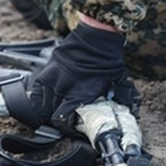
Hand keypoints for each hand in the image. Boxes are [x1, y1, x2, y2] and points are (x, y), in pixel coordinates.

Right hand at [23, 20, 139, 133]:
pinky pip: (36, 94)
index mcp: (79, 94)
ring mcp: (52, 80)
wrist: (97, 37)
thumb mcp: (117, 81)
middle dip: (58, 121)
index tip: (71, 128)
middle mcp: (63, 89)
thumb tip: (130, 112)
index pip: (62, 120)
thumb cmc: (108, 58)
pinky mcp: (45, 73)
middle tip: (65, 120)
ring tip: (57, 112)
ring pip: (41, 107)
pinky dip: (39, 101)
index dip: (66, 128)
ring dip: (48, 112)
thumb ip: (121, 98)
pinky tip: (47, 102)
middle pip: (50, 116)